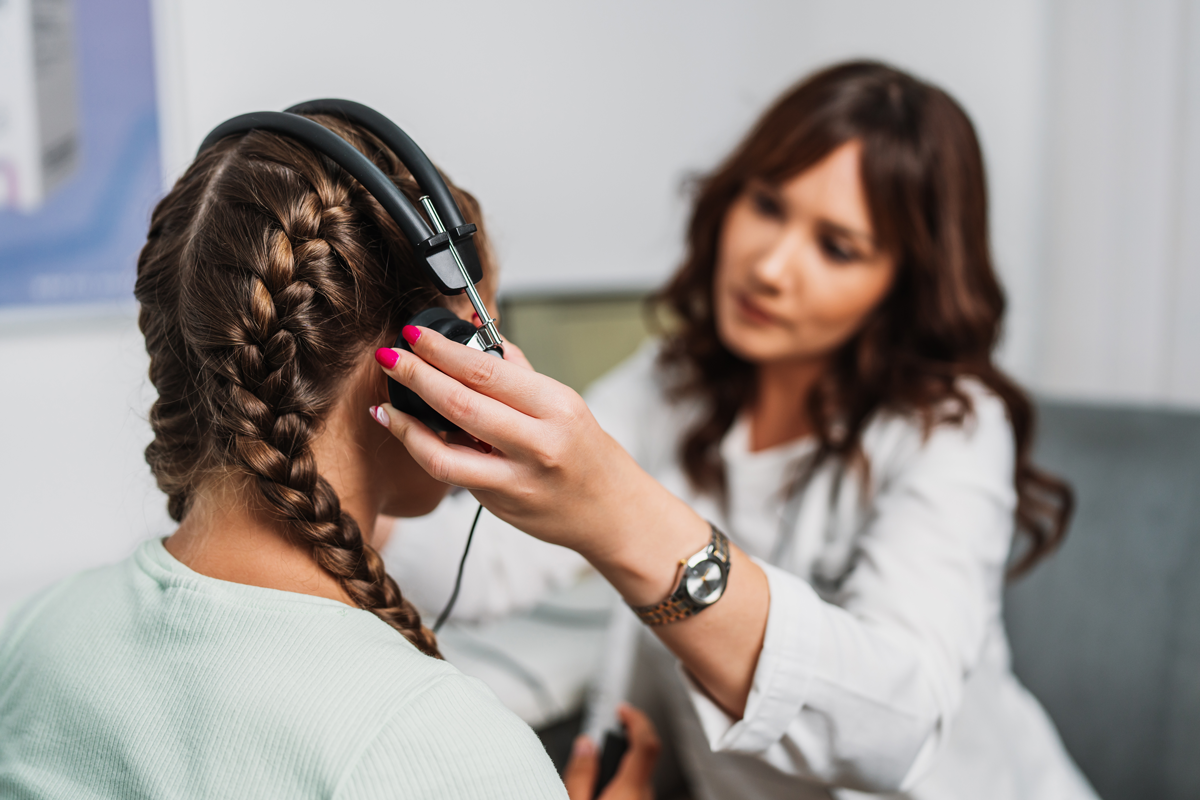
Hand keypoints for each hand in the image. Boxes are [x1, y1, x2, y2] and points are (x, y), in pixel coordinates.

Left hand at [373, 327, 769, 718]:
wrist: (613, 513)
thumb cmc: (588, 455)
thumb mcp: (565, 406)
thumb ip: (519, 374)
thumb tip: (478, 338)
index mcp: (556, 406)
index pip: (487, 370)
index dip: (442, 350)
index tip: (414, 332)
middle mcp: (539, 441)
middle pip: (462, 402)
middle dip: (417, 375)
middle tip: (389, 355)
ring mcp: (518, 477)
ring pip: (446, 448)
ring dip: (408, 421)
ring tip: (387, 402)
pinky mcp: (500, 503)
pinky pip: (451, 474)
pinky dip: (421, 449)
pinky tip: (405, 431)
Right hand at [563, 704, 659, 799]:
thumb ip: (580, 776)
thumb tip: (584, 745)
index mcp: (630, 791)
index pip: (645, 744)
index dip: (636, 719)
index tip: (622, 709)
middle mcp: (644, 796)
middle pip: (643, 755)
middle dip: (627, 735)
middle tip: (610, 723)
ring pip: (640, 772)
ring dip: (623, 758)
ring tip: (600, 754)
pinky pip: (637, 787)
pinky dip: (624, 774)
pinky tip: (607, 780)